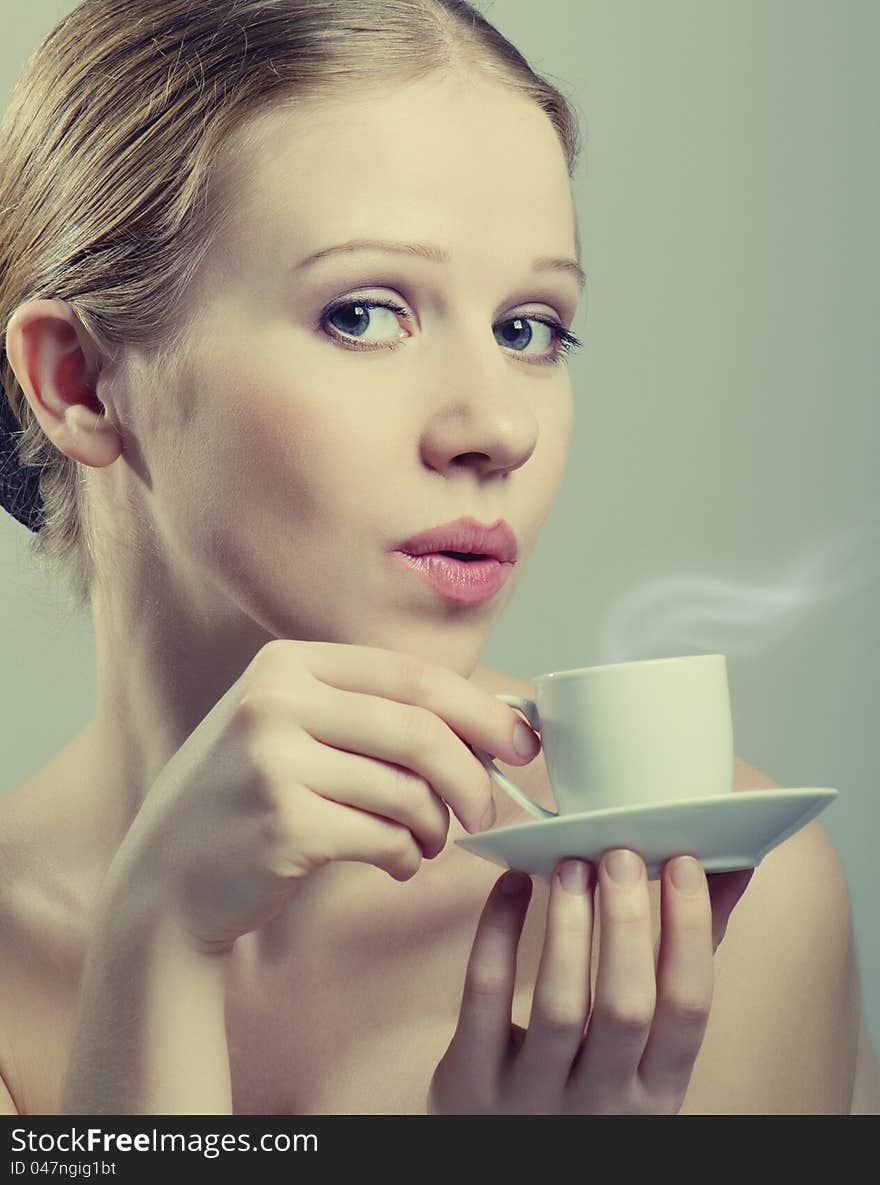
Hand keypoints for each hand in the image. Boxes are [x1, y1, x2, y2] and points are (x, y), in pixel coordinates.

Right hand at [98, 640, 535, 953]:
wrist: (165, 878)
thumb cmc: (247, 798)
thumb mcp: (288, 726)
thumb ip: (369, 712)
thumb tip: (488, 721)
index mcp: (287, 664)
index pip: (412, 676)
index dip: (480, 709)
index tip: (521, 741)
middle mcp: (275, 702)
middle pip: (421, 731)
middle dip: (473, 775)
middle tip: (488, 809)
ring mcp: (274, 763)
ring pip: (408, 792)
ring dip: (436, 827)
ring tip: (426, 841)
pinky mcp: (284, 827)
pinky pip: (387, 840)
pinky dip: (408, 857)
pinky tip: (396, 863)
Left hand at [427, 849, 753, 1113]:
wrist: (504, 1160)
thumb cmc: (590, 1081)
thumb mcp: (647, 1046)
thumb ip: (685, 958)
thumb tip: (729, 869)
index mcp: (657, 1091)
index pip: (688, 1009)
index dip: (690, 933)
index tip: (685, 864)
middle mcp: (601, 1102)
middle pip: (625, 1008)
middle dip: (627, 925)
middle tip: (620, 854)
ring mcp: (532, 1097)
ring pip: (559, 1006)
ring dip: (568, 927)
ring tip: (571, 864)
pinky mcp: (472, 1080)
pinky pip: (486, 997)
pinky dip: (497, 934)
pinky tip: (512, 883)